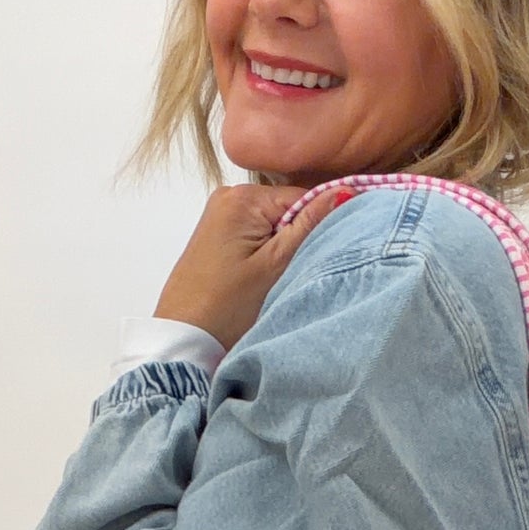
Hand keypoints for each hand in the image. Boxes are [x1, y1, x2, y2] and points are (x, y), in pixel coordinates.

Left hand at [153, 183, 354, 352]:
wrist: (184, 339)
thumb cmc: (226, 308)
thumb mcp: (276, 265)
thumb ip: (310, 225)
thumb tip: (344, 191)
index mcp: (243, 197)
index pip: (303, 196)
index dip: (322, 222)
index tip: (327, 250)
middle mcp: (228, 196)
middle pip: (287, 208)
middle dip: (300, 236)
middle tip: (297, 270)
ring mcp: (220, 216)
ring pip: (273, 223)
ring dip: (284, 248)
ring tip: (279, 277)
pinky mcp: (217, 236)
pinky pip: (255, 235)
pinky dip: (266, 253)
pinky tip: (263, 277)